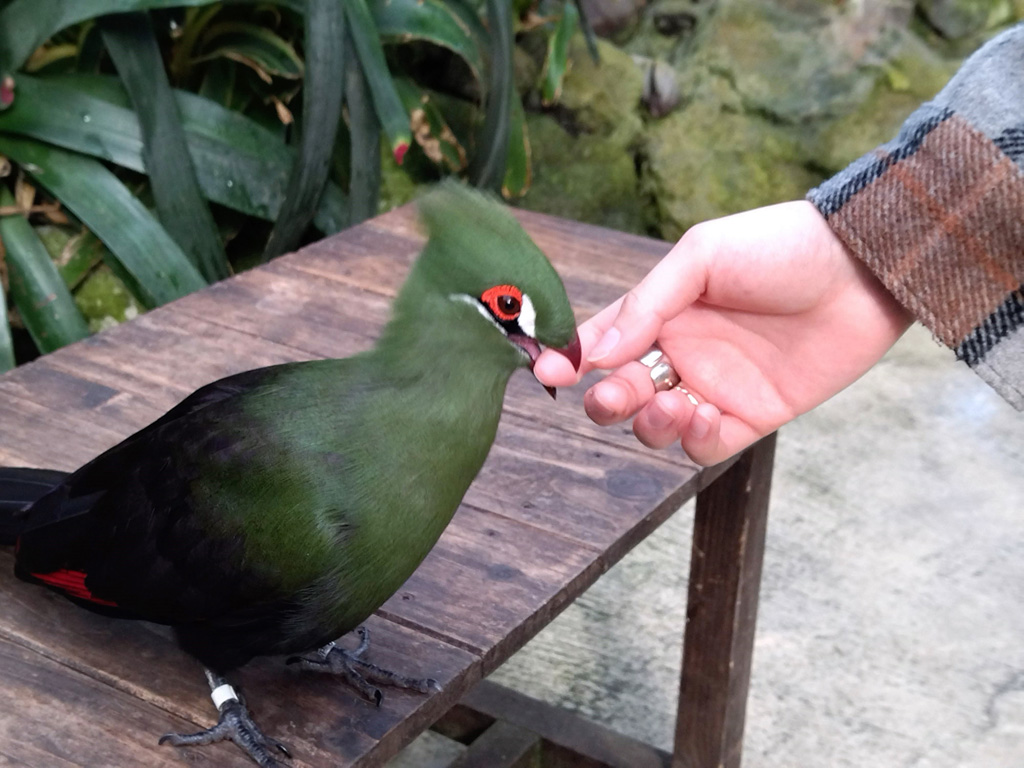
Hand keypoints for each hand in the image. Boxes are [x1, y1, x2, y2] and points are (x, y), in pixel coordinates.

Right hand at [534, 201, 912, 464]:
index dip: (570, 360)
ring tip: (670, 402)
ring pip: (657, 426)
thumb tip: (595, 350)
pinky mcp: (754, 416)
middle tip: (609, 396)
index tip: (546, 371)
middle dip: (606, 400)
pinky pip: (706, 445)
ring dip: (649, 423)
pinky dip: (693, 439)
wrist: (863, 267)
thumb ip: (647, 303)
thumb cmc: (779, 246)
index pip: (603, 343)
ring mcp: (716, 387)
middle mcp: (682, 353)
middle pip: (622, 392)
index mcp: (661, 312)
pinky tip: (702, 415)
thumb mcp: (702, 256)